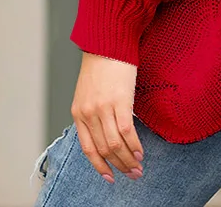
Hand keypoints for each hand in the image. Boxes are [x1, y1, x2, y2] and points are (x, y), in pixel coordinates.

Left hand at [71, 52, 145, 183]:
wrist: (108, 42)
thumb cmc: (101, 65)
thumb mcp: (88, 92)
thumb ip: (92, 113)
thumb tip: (106, 133)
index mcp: (78, 112)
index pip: (88, 149)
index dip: (100, 167)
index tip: (110, 177)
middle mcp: (88, 113)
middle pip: (104, 150)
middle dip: (119, 166)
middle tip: (132, 175)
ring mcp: (103, 108)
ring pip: (115, 144)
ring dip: (128, 160)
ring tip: (138, 168)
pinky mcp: (119, 100)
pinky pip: (127, 131)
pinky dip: (134, 145)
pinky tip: (141, 151)